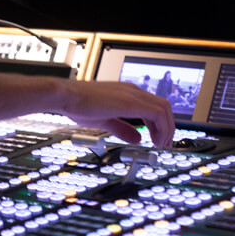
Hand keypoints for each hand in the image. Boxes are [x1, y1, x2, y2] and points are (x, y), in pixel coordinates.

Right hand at [59, 80, 174, 147]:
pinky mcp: (131, 102)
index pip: (154, 106)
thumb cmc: (79, 105)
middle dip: (168, 127)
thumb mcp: (105, 120)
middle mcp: (133, 91)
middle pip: (164, 106)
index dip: (161, 124)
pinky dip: (162, 128)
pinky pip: (158, 114)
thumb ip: (122, 128)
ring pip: (164, 109)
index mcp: (127, 93)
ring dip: (167, 129)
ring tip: (162, 145)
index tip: (159, 139)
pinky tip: (156, 141)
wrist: (66, 96)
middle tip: (165, 145)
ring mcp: (133, 94)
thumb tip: (137, 138)